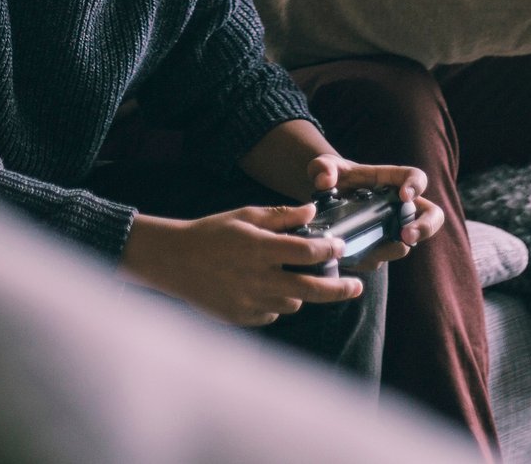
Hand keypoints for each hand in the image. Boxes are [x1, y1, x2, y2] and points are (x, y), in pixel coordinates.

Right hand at [119, 206, 364, 326]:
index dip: (330, 250)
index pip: (309, 253)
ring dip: (301, 292)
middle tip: (356, 286)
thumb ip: (281, 216)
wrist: (173, 261)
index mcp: (261, 249)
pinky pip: (272, 312)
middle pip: (312, 289)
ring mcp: (250, 302)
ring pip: (293, 303)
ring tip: (292, 278)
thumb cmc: (211, 233)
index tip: (339, 246)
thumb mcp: (245, 216)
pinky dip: (276, 302)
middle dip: (340, 288)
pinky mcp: (242, 318)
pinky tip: (263, 288)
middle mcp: (259, 279)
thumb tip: (312, 211)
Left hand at [308, 155, 445, 266]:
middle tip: (406, 235)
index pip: (416, 178)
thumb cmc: (332, 177)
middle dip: (425, 227)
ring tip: (376, 251)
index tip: (404, 196)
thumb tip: (325, 181)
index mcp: (392, 180)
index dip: (416, 185)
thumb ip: (323, 168)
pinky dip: (373, 259)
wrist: (323, 200)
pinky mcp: (379, 248)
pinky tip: (356, 257)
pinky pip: (384, 257)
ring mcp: (393, 228)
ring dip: (395, 248)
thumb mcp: (324, 166)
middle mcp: (400, 205)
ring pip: (408, 243)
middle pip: (432, 215)